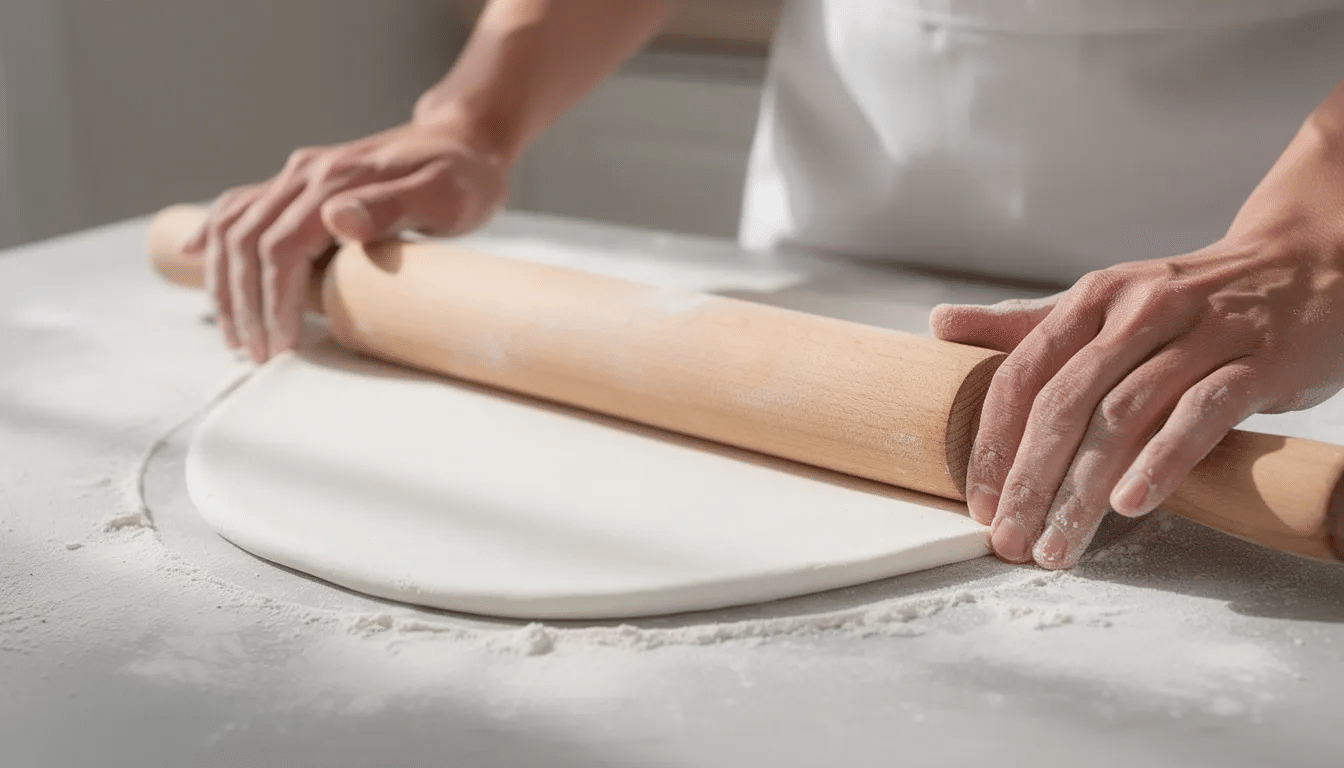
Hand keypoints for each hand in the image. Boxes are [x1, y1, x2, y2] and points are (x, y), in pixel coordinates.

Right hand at [183, 120, 508, 361]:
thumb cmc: (463, 176)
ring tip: (234, 333)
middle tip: (256, 354)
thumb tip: (335, 219)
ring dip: (224, 281)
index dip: (274, 300)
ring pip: (233, 225)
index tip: (281, 345)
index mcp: (335, 180)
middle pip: (246, 241)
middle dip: (244, 303)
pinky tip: (192, 257)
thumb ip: (392, 207)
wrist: (465, 139)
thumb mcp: (444, 195)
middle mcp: (306, 173)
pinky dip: (212, 234)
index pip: (282, 247)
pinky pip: (241, 205)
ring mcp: (299, 175)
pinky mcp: (301, 181)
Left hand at [930, 113, 1343, 568]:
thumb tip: (940, 325)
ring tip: (1058, 543)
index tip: (978, 501)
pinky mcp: (1257, 361)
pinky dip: (1162, 461)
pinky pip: (1201, 413)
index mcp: (1093, 299)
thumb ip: (1027, 325)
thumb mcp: (1106, 301)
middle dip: (1028, 480)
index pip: (1023, 374)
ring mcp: (1200, 334)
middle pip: (1065, 403)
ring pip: (1124, 416)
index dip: (994, 442)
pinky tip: (1131, 505)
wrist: (1307, 264)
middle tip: (1009, 537)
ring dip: (1083, 489)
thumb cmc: (1191, 300)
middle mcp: (1139, 311)